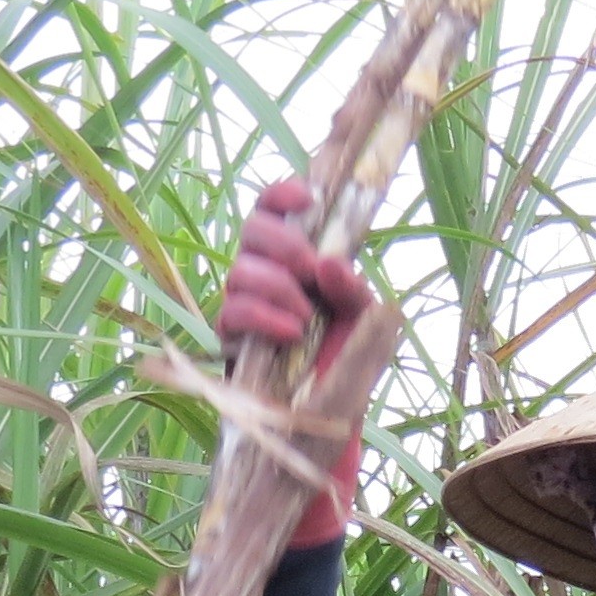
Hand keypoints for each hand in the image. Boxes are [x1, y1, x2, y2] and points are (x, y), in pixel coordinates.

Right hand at [219, 174, 375, 351]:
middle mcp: (264, 269)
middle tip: (312, 272)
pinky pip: (232, 313)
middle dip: (285, 245)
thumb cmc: (345, 349)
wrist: (334, 401)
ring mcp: (244, 299)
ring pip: (239, 270)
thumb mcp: (364, 317)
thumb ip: (353, 289)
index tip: (308, 200)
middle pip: (252, 229)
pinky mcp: (232, 334)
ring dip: (278, 288)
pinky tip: (292, 333)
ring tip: (307, 317)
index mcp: (294, 254)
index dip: (282, 195)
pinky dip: (263, 318)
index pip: (273, 207)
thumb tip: (328, 263)